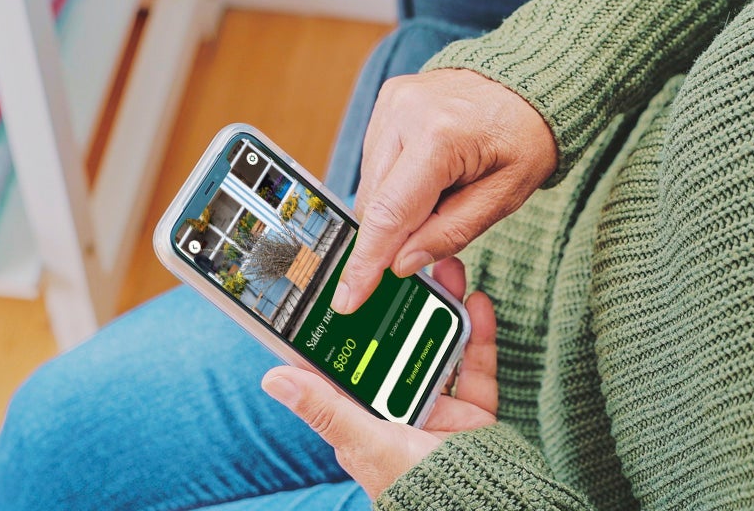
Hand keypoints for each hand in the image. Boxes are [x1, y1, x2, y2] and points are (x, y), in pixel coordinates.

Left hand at [261, 258, 498, 498]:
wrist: (478, 502)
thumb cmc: (414, 485)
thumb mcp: (364, 441)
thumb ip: (326, 408)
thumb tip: (273, 378)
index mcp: (365, 415)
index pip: (351, 360)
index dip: (350, 321)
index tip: (351, 282)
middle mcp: (400, 405)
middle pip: (401, 341)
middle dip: (406, 303)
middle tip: (406, 265)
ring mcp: (438, 404)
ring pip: (440, 344)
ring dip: (444, 307)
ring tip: (446, 270)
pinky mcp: (473, 408)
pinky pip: (477, 364)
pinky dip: (480, 333)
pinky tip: (477, 302)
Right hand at [334, 68, 555, 313]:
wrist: (530, 82)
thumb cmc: (526, 137)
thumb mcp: (505, 196)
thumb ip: (452, 232)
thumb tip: (401, 264)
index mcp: (440, 136)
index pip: (390, 214)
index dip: (366, 263)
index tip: (348, 299)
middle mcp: (405, 112)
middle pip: (375, 201)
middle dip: (393, 234)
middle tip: (428, 239)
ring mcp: (393, 101)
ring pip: (371, 182)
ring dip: (397, 205)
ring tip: (445, 191)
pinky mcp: (389, 99)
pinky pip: (377, 158)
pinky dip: (397, 181)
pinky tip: (431, 174)